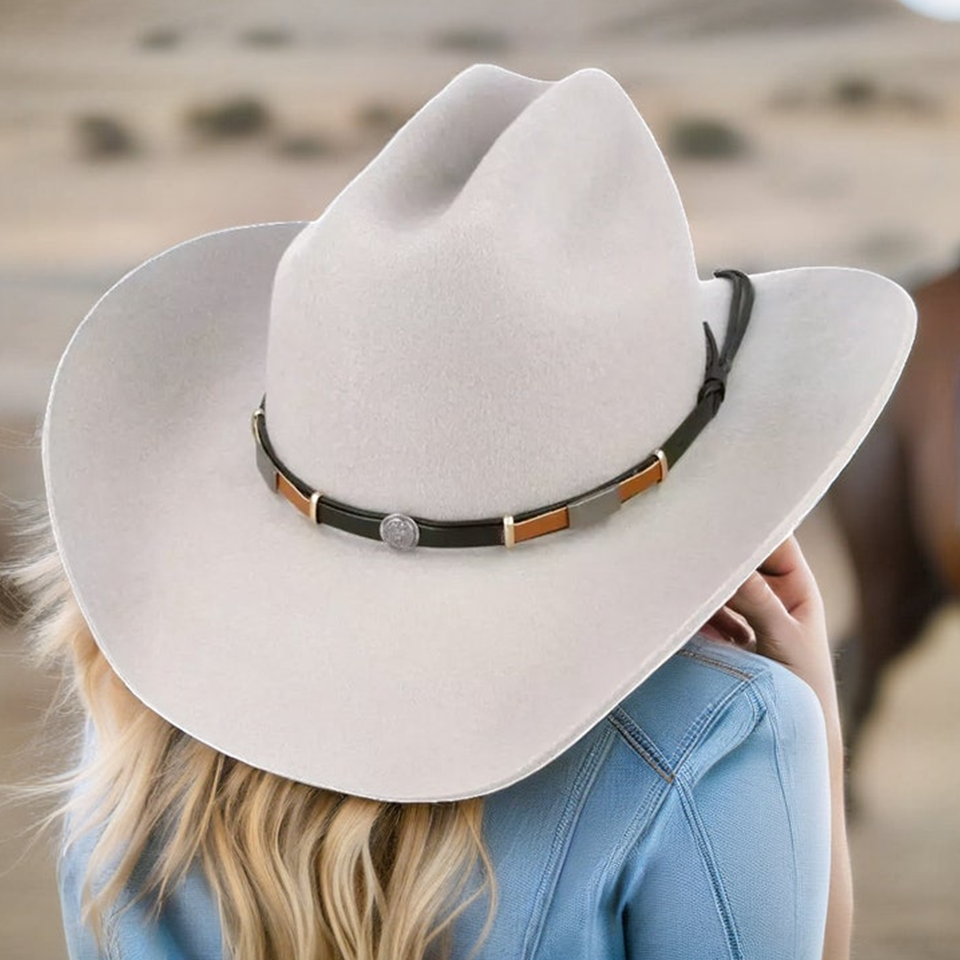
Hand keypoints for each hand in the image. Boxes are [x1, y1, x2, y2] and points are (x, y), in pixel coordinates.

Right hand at [699, 534, 840, 733]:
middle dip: (721, 557)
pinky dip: (698, 614)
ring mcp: (749, 615)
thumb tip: (732, 565)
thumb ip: (758, 601)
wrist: (799, 732)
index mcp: (797, 586)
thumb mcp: (784, 638)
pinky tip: (689, 622)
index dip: (753, 524)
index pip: (774, 540)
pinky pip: (709, 614)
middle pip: (743, 561)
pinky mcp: (729, 635)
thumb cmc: (807, 684)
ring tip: (686, 588)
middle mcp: (773, 594)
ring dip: (707, 588)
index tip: (725, 515)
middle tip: (695, 549)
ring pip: (722, 587)